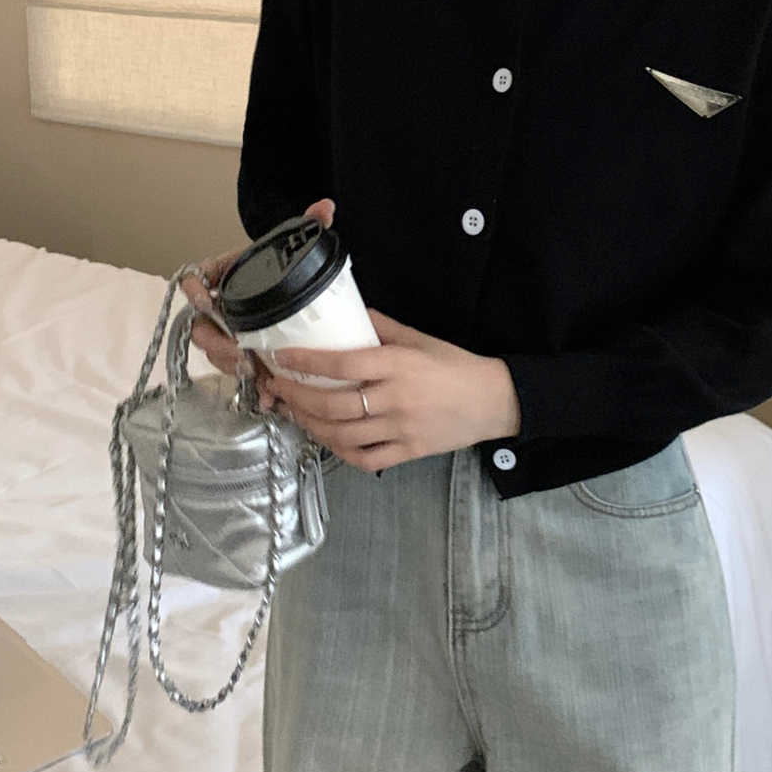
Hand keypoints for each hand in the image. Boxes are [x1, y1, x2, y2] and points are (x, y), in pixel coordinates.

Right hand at [181, 198, 335, 375]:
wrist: (297, 294)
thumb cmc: (286, 270)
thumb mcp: (295, 249)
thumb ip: (308, 227)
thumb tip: (326, 207)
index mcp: (226, 275)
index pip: (195, 277)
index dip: (193, 289)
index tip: (204, 299)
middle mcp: (221, 306)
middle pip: (201, 326)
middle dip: (215, 342)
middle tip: (238, 352)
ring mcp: (230, 332)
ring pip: (217, 353)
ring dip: (231, 366)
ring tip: (255, 374)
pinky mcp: (246, 355)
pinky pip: (239, 373)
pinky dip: (253, 386)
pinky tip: (267, 397)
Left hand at [259, 310, 521, 473]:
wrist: (494, 401)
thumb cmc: (456, 367)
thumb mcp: (420, 339)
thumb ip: (382, 327)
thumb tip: (348, 313)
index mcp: (398, 364)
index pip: (343, 363)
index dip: (307, 361)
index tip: (283, 358)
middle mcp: (396, 398)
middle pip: (333, 403)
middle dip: (297, 396)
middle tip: (277, 387)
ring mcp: (400, 429)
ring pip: (341, 433)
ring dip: (310, 423)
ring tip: (293, 411)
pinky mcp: (407, 452)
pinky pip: (364, 458)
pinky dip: (338, 451)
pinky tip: (326, 438)